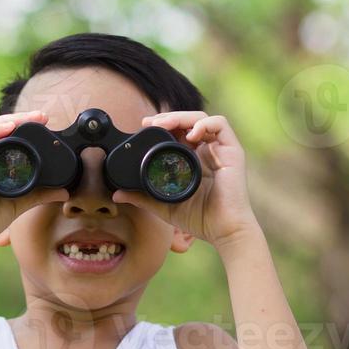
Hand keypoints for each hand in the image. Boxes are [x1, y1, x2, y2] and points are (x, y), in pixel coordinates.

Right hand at [0, 111, 69, 252]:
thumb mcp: (17, 203)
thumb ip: (38, 194)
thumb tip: (64, 192)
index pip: (1, 133)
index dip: (21, 124)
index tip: (44, 121)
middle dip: (20, 117)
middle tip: (42, 116)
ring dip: (11, 120)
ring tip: (32, 118)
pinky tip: (10, 128)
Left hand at [110, 111, 259, 246]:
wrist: (223, 231)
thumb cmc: (200, 219)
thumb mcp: (164, 205)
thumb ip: (142, 198)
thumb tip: (116, 194)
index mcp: (193, 159)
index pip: (178, 131)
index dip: (162, 125)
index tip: (144, 126)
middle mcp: (207, 151)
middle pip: (188, 121)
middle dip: (168, 117)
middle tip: (149, 122)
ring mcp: (220, 150)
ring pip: (202, 118)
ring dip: (182, 116)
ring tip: (164, 124)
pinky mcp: (233, 151)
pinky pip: (221, 125)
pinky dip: (204, 124)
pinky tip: (191, 135)